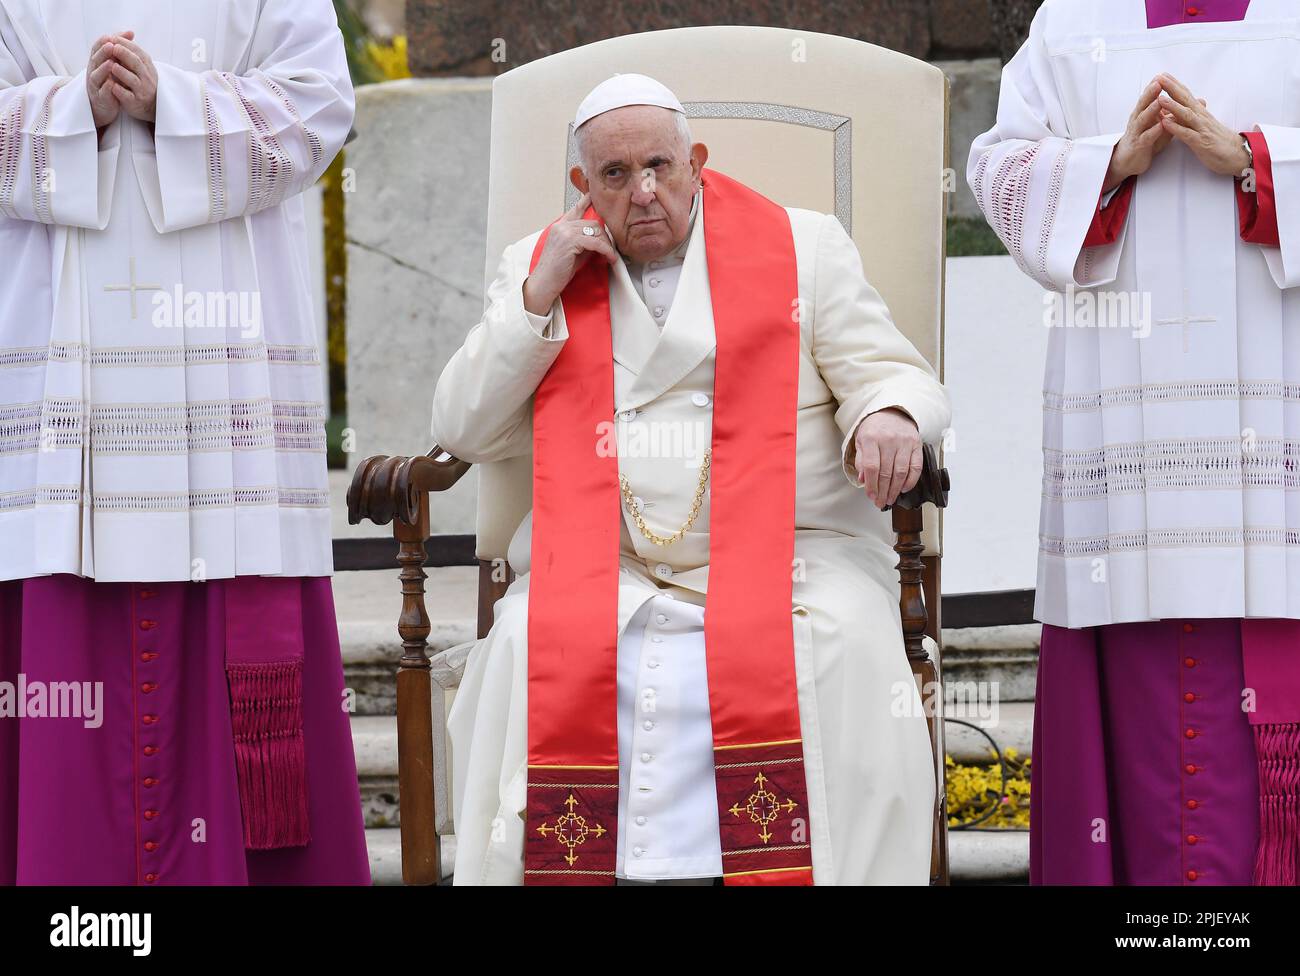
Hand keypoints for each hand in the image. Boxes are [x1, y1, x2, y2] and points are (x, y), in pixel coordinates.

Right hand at [87, 32, 132, 129]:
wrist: (104, 105)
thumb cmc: (109, 81)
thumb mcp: (114, 63)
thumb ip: (120, 49)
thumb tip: (130, 32)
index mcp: (97, 62)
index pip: (97, 48)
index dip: (103, 42)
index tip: (112, 36)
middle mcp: (93, 71)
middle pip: (95, 60)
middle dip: (103, 52)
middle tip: (111, 46)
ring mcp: (95, 85)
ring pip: (97, 76)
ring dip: (103, 69)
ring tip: (111, 63)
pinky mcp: (101, 98)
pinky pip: (103, 92)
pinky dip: (107, 88)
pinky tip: (112, 84)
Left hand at [105, 34, 157, 122]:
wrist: (152, 106)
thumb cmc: (142, 82)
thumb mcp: (141, 66)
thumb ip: (132, 52)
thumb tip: (124, 33)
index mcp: (147, 66)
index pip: (138, 52)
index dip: (125, 44)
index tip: (112, 38)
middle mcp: (147, 78)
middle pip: (136, 63)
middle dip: (124, 54)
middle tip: (112, 47)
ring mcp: (142, 90)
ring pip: (132, 79)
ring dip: (121, 72)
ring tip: (111, 65)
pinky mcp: (135, 103)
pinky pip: (127, 95)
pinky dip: (119, 89)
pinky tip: (111, 84)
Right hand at [522, 192, 617, 314]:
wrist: (544, 283)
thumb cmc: (557, 272)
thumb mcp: (572, 253)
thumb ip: (583, 242)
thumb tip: (599, 240)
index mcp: (559, 227)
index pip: (575, 210)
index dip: (585, 202)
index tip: (592, 196)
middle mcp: (561, 226)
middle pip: (592, 223)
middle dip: (604, 237)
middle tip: (609, 249)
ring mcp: (565, 232)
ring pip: (595, 231)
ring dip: (606, 245)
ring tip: (610, 255)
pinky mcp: (570, 241)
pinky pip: (595, 243)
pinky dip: (605, 251)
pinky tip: (609, 258)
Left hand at [852, 407, 921, 508]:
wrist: (892, 412)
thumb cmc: (875, 428)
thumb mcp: (861, 440)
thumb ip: (861, 460)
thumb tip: (863, 480)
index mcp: (871, 438)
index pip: (871, 467)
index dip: (871, 485)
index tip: (871, 496)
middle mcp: (889, 439)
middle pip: (886, 472)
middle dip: (883, 491)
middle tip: (880, 502)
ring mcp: (904, 442)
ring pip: (901, 472)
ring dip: (895, 490)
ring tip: (890, 499)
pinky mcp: (916, 444)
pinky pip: (916, 466)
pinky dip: (911, 481)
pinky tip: (904, 489)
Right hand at [1103, 77, 1173, 191]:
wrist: (1129, 161)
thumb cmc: (1147, 140)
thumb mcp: (1164, 125)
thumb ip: (1177, 113)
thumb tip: (1199, 101)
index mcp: (1144, 113)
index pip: (1150, 97)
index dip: (1157, 86)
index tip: (1164, 74)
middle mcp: (1138, 120)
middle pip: (1144, 104)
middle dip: (1151, 92)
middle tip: (1158, 81)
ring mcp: (1137, 132)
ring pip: (1143, 119)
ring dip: (1151, 109)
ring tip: (1159, 100)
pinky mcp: (1139, 145)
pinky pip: (1146, 137)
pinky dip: (1153, 131)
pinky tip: (1160, 125)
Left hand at [1156, 73, 1250, 177]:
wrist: (1238, 155)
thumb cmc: (1218, 141)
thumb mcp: (1204, 126)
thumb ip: (1193, 117)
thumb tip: (1181, 109)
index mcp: (1200, 114)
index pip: (1186, 95)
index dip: (1175, 85)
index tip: (1162, 75)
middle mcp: (1201, 118)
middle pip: (1185, 99)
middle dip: (1172, 88)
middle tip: (1159, 77)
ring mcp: (1201, 129)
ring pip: (1186, 115)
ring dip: (1172, 106)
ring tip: (1160, 98)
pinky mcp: (1201, 142)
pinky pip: (1187, 134)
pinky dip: (1175, 128)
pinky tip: (1165, 122)